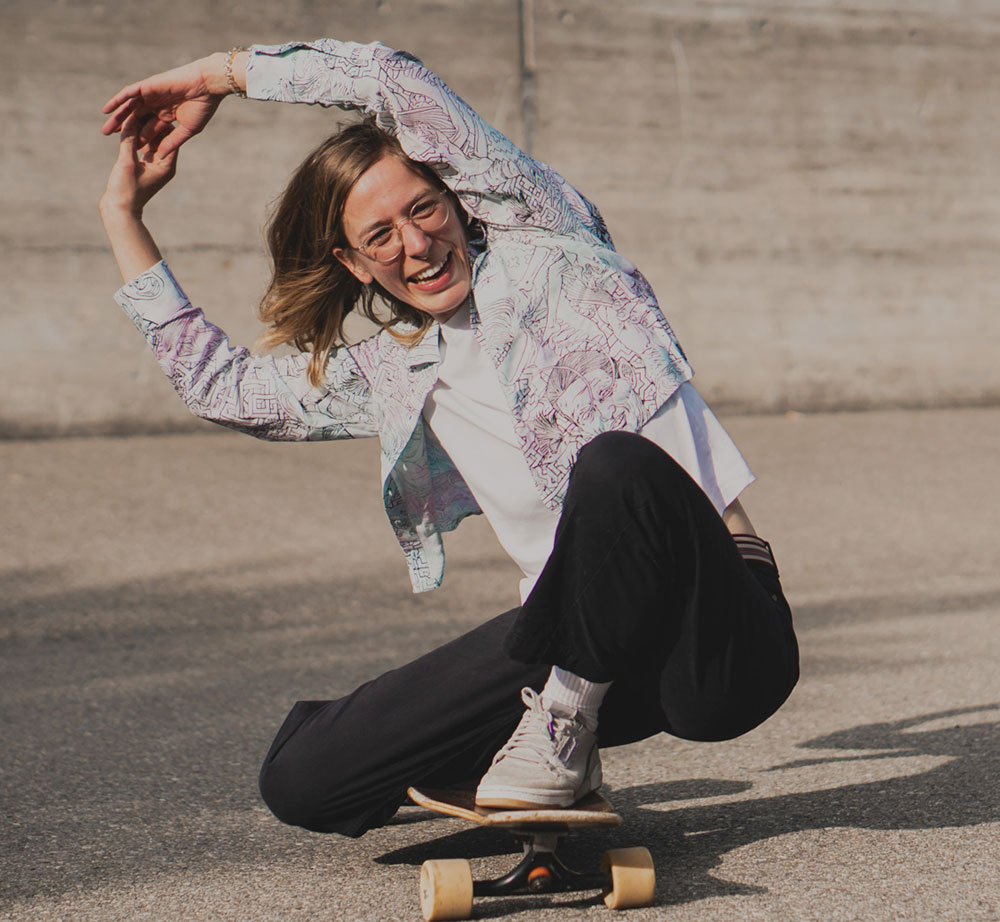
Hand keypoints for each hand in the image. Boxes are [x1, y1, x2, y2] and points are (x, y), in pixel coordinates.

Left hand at [100, 53, 232, 157]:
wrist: (206, 85)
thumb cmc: (202, 107)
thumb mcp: (187, 129)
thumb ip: (173, 141)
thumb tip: (161, 156)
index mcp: (168, 114)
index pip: (151, 128)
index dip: (141, 139)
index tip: (132, 151)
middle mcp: (157, 104)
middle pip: (136, 118)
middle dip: (124, 128)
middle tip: (109, 138)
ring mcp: (151, 94)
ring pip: (130, 107)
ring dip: (117, 117)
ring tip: (105, 130)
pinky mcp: (148, 86)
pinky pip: (128, 94)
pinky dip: (117, 101)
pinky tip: (107, 110)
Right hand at [100, 115, 178, 219]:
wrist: (120, 211)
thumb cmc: (126, 190)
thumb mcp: (127, 162)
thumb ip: (129, 139)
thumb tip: (130, 118)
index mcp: (167, 165)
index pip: (169, 136)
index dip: (160, 120)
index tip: (150, 107)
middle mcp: (164, 164)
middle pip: (161, 137)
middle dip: (150, 122)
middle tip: (140, 106)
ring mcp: (154, 166)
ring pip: (150, 141)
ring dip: (140, 128)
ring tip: (132, 113)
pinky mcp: (143, 167)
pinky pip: (142, 147)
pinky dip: (134, 138)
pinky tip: (126, 126)